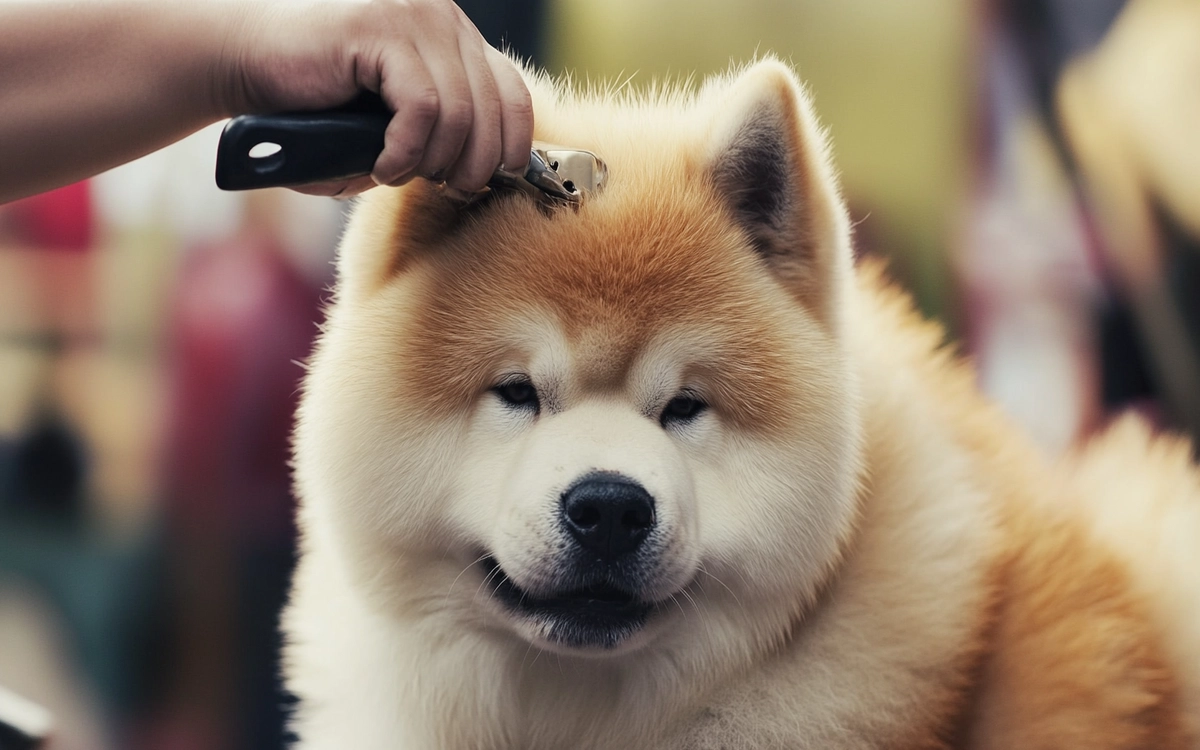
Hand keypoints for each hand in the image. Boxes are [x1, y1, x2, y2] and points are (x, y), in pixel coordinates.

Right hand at [219, 0, 533, 196]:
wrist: (242, 64)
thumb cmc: (317, 107)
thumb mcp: (395, 126)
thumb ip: (443, 137)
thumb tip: (490, 176)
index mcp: (454, 36)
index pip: (514, 96)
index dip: (512, 148)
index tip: (485, 183)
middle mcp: (442, 18)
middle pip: (496, 110)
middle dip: (475, 165)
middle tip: (443, 188)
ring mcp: (414, 17)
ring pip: (461, 114)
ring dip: (433, 162)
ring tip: (397, 174)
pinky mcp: (381, 29)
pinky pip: (423, 107)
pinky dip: (406, 151)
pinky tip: (381, 165)